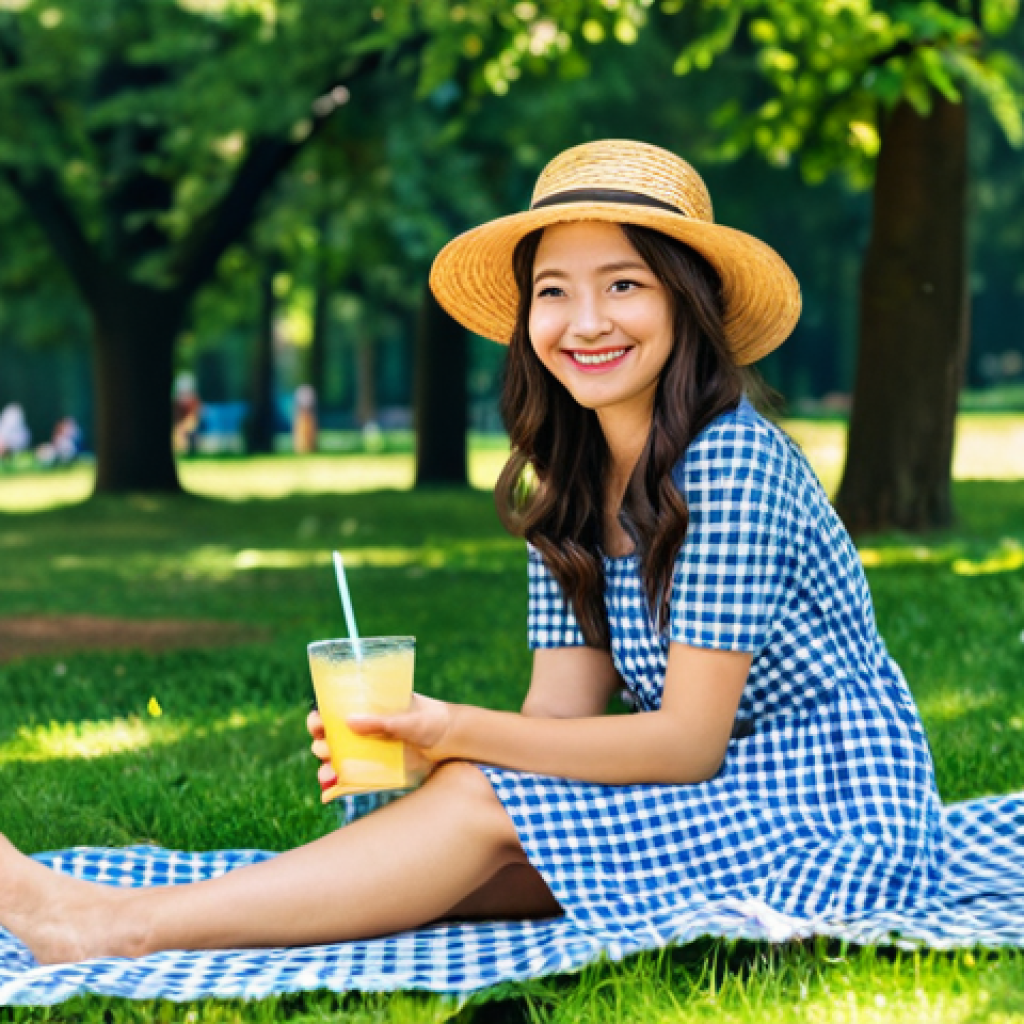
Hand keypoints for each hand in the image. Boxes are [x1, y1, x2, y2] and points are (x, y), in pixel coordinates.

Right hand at [306, 700, 446, 803]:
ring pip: (334, 760)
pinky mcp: (373, 770)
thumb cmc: (428, 720)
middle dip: (321, 745)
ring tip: (327, 775)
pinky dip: (336, 787)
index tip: (318, 724)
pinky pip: (349, 779)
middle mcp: (360, 730)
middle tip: (327, 749)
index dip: (318, 718)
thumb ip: (382, 721)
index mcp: (365, 708)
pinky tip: (329, 793)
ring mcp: (365, 751)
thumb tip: (349, 721)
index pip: (331, 711)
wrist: (449, 741)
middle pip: (328, 738)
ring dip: (326, 768)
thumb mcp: (408, 719)